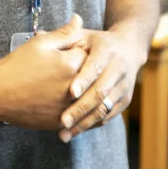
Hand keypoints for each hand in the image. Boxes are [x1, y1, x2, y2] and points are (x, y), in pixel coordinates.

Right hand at [0, 14, 88, 129]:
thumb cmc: (17, 65)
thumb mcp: (41, 43)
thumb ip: (65, 32)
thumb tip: (79, 19)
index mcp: (72, 65)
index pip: (88, 53)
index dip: (77, 49)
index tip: (66, 50)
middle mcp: (75, 88)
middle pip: (88, 76)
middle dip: (79, 68)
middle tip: (59, 66)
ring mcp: (67, 107)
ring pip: (82, 96)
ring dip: (77, 88)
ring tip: (55, 82)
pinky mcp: (59, 122)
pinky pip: (73, 114)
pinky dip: (69, 106)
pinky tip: (54, 98)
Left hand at [57, 27, 145, 142]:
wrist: (128, 48)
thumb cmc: (97, 43)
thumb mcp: (83, 36)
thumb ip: (62, 38)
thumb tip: (38, 35)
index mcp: (107, 49)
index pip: (95, 66)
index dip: (83, 79)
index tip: (70, 92)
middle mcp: (119, 67)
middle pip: (100, 91)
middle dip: (81, 108)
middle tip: (62, 121)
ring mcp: (124, 85)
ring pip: (104, 108)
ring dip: (84, 123)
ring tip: (65, 134)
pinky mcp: (125, 99)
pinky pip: (108, 116)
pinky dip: (92, 125)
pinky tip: (75, 132)